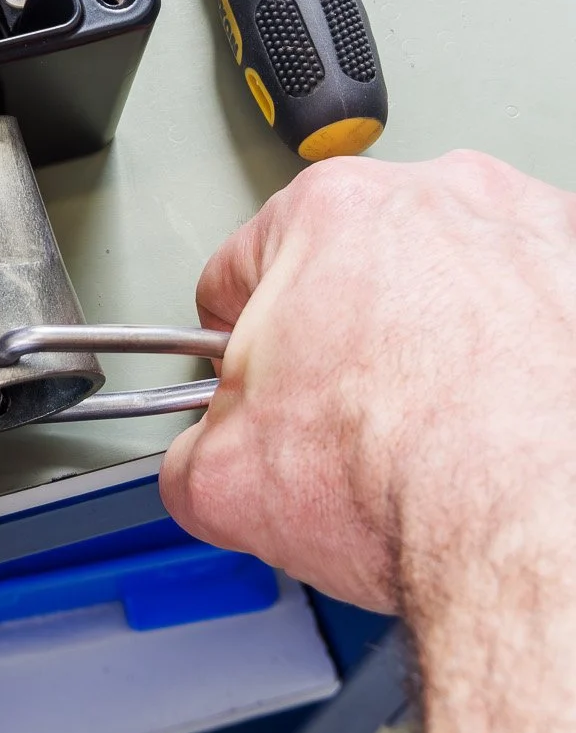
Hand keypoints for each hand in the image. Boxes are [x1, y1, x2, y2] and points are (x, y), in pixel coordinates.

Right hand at [161, 151, 575, 612]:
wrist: (537, 535)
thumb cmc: (410, 484)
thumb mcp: (220, 483)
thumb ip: (191, 450)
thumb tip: (204, 462)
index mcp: (327, 211)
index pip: (241, 272)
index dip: (237, 346)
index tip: (259, 386)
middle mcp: (440, 197)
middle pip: (357, 266)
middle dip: (347, 335)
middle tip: (353, 415)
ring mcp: (535, 234)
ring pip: (457, 282)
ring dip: (443, 337)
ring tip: (441, 423)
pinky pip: (542, 311)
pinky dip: (524, 357)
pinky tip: (507, 419)